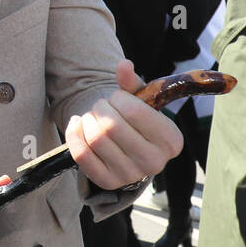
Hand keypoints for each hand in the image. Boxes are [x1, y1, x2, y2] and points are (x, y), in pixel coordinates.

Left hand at [66, 60, 183, 190]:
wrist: (126, 149)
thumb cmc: (136, 120)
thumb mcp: (140, 100)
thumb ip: (131, 82)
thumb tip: (123, 65)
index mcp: (171, 141)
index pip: (135, 112)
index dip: (118, 99)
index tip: (116, 97)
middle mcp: (155, 162)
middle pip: (112, 126)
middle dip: (100, 108)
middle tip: (101, 106)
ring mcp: (130, 175)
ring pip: (96, 139)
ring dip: (87, 120)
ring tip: (92, 116)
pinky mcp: (107, 182)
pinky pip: (81, 155)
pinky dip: (74, 134)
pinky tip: (77, 124)